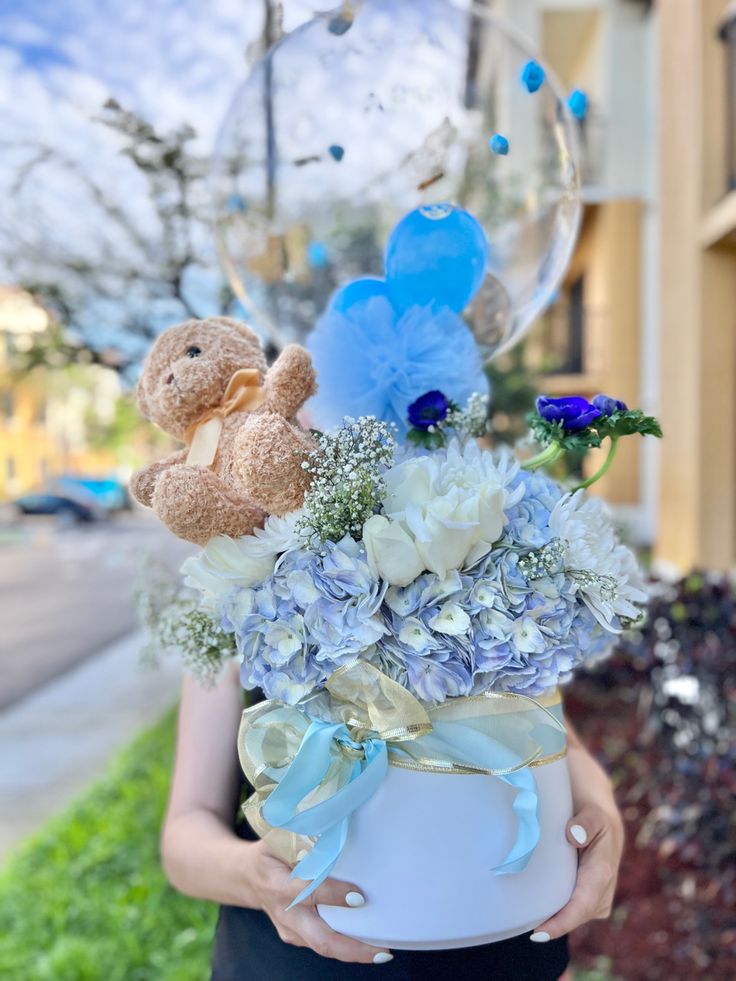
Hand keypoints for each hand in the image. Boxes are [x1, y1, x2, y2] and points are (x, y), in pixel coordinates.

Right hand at [247, 840, 392, 964]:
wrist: (245, 877)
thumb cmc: (269, 852)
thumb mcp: (278, 837)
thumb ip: (302, 835)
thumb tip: (335, 823)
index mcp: (278, 884)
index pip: (310, 892)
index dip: (334, 895)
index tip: (360, 896)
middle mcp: (284, 913)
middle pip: (319, 939)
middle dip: (351, 947)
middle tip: (382, 950)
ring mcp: (289, 929)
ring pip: (322, 946)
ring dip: (353, 952)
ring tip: (382, 951)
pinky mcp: (294, 937)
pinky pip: (320, 944)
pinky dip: (344, 946)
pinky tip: (367, 944)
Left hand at [530, 803, 624, 942]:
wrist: (604, 826)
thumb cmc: (596, 819)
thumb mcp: (593, 814)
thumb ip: (585, 823)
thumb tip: (573, 835)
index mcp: (602, 874)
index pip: (582, 905)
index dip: (561, 923)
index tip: (538, 933)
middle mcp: (602, 894)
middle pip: (572, 916)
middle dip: (548, 924)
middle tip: (517, 924)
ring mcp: (596, 902)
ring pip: (570, 916)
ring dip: (549, 918)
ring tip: (521, 917)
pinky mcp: (587, 903)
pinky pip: (568, 911)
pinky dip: (552, 911)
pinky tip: (532, 909)